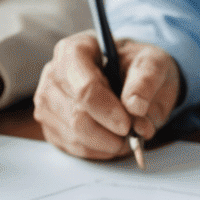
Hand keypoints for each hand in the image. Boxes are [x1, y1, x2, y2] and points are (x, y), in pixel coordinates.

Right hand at [33, 31, 181, 159]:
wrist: (128, 72)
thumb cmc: (136, 64)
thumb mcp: (152, 61)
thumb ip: (146, 80)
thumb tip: (135, 107)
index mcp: (74, 50)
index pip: (84, 88)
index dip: (107, 110)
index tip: (127, 124)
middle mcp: (53, 75)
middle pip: (77, 116)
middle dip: (109, 132)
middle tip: (133, 132)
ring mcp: (47, 102)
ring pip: (74, 136)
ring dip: (106, 143)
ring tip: (127, 134)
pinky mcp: (50, 125)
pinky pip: (72, 147)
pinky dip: (98, 150)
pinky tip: (112, 138)